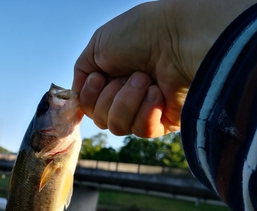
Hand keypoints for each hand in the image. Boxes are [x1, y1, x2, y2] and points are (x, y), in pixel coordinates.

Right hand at [72, 0, 256, 137]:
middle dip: (109, 98)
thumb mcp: (97, 46)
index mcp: (111, 79)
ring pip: (118, 127)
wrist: (178, 37)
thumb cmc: (141, 33)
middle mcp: (127, 95)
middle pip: (100, 120)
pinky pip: (141, 130)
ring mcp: (146, 109)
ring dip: (127, 101)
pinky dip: (145, 111)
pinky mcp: (165, 121)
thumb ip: (81, 73)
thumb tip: (77, 97)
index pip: (89, 106)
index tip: (98, 78)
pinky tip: (157, 92)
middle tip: (129, 74)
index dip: (88, 97)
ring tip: (145, 79)